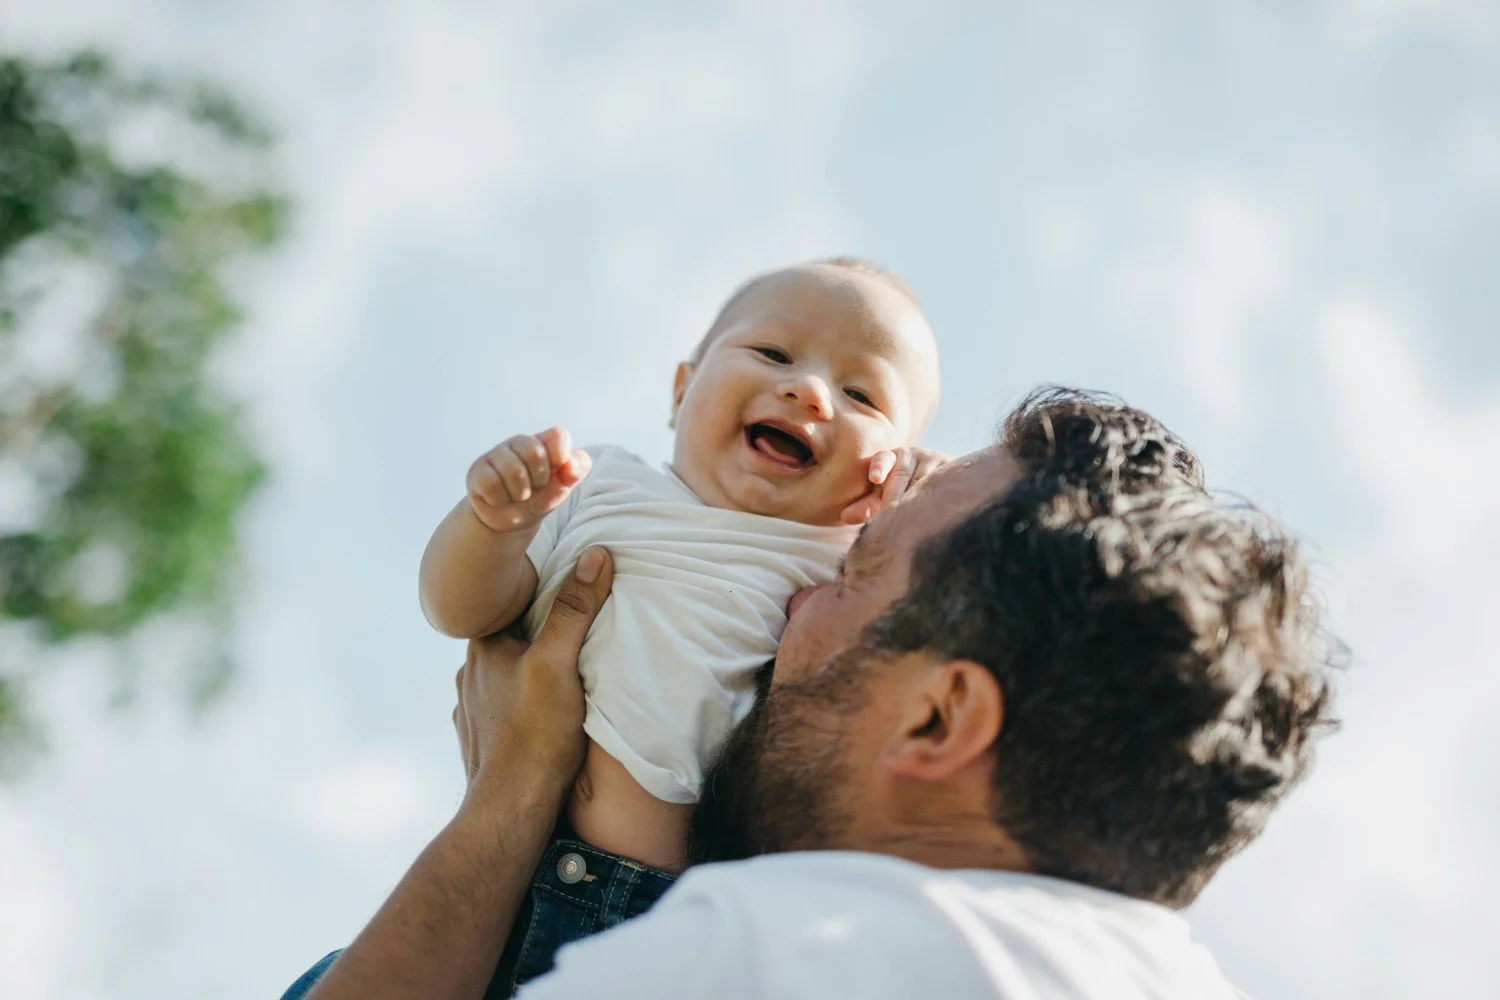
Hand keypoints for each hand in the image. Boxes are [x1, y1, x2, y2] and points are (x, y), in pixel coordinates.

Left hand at [453, 547, 612, 792]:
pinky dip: (521, 705)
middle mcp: (469, 673)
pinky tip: (541, 714)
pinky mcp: (478, 739)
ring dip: (529, 671)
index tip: (573, 589)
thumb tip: (595, 555)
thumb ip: (575, 609)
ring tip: (562, 675)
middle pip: (512, 638)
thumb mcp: (561, 662)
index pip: (514, 602)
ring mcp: (470, 708)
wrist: (511, 809)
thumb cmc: (536, 735)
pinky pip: (502, 708)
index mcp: (484, 646)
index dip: (544, 593)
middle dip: (539, 634)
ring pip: (505, 675)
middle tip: (576, 633)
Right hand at [466, 427, 591, 532]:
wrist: (509, 522)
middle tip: (535, 488)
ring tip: (517, 496)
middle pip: (535, 451)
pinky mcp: (477, 470)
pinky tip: (499, 499)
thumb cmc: (539, 498)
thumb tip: (571, 464)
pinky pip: (491, 484)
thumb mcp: (560, 489)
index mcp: (544, 442)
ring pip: (512, 470)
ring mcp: (496, 454)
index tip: (559, 471)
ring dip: (519, 493)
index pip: (558, 435)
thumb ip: (573, 474)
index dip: (561, 455)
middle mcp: (519, 442)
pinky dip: (499, 499)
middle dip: (539, 480)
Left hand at [839, 446, 950, 524]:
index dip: (879, 467)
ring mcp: (936, 459)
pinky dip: (935, 499)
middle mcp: (914, 454)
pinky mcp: (953, 469)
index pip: (883, 459)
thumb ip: (865, 505)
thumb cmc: (900, 491)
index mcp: (891, 457)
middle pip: (901, 475)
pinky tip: (932, 514)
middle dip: (893, 496)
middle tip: (887, 515)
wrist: (941, 483)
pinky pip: (943, 485)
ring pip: (922, 482)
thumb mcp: (882, 496)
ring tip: (908, 520)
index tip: (875, 478)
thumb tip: (844, 516)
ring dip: (914, 500)